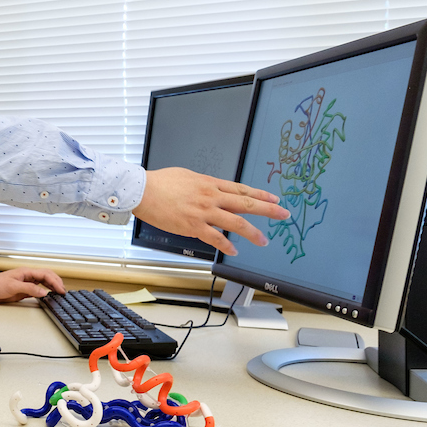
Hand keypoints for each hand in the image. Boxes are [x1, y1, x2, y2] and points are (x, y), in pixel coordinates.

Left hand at [0, 267, 63, 302]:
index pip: (45, 274)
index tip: (61, 290)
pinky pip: (36, 290)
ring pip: (43, 283)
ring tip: (59, 293)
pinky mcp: (22, 291)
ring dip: (52, 286)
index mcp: (26, 272)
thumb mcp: (13, 287)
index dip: (55, 282)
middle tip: (64, 292)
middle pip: (47, 276)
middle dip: (57, 282)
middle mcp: (27, 276)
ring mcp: (25, 283)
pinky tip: (48, 296)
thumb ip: (29, 288)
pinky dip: (44, 292)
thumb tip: (44, 292)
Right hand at [134, 167, 288, 255]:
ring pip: (236, 223)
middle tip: (283, 214)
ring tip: (264, 240)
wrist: (143, 190)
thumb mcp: (187, 176)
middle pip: (246, 204)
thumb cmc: (160, 182)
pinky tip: (234, 250)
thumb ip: (203, 185)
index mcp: (210, 183)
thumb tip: (212, 190)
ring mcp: (204, 212)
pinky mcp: (193, 226)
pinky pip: (215, 238)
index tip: (275, 199)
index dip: (261, 195)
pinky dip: (226, 245)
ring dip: (253, 232)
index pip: (242, 189)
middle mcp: (211, 197)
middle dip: (268, 210)